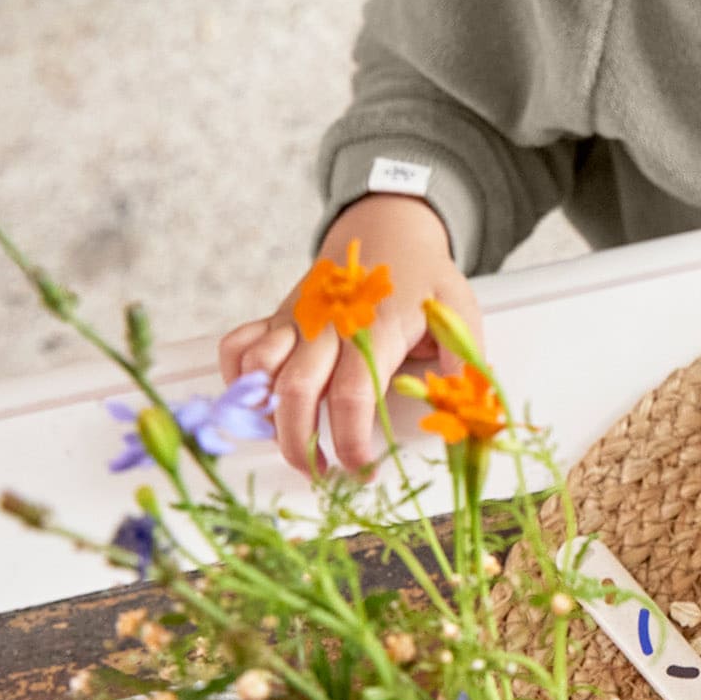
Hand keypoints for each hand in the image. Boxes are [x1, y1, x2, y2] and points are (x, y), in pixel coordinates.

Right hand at [218, 194, 484, 476]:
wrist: (388, 226)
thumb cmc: (425, 276)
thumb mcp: (459, 312)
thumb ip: (462, 364)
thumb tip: (465, 413)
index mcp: (376, 326)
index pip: (353, 394)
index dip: (350, 440)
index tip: (361, 469)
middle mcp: (328, 323)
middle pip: (295, 391)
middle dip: (300, 443)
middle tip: (319, 473)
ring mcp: (298, 318)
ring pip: (258, 369)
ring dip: (265, 415)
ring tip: (291, 442)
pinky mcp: (278, 315)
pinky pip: (237, 345)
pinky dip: (236, 379)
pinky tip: (258, 404)